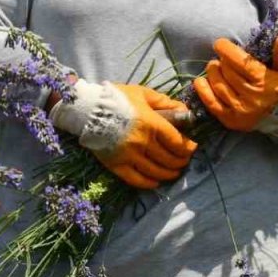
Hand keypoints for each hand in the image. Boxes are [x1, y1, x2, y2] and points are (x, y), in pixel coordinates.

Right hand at [48, 80, 196, 189]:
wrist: (86, 108)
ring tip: (173, 172)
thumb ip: (165, 102)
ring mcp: (129, 155)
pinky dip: (149, 183)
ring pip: (156, 171)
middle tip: (183, 160)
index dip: (188, 147)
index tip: (191, 148)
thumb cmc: (116, 98)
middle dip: (181, 162)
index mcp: (151, 123)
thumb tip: (184, 111)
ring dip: (169, 174)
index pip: (177, 143)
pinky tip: (156, 182)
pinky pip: (137, 180)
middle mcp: (142, 142)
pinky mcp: (116, 165)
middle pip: (169, 159)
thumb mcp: (142, 93)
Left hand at [194, 36, 277, 136]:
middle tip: (223, 58)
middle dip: (222, 61)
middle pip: (227, 71)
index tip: (220, 44)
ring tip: (215, 67)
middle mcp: (252, 98)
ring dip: (212, 72)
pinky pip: (212, 104)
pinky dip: (203, 91)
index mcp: (265, 83)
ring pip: (218, 85)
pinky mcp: (231, 120)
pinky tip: (201, 81)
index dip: (226, 49)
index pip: (239, 62)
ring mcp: (240, 111)